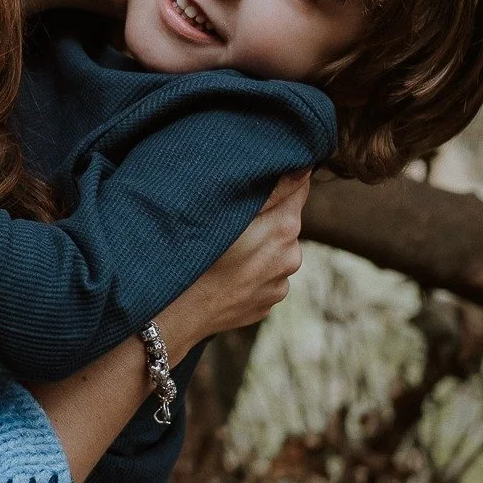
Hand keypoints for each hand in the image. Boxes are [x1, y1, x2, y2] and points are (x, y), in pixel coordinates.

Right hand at [161, 171, 308, 356]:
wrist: (178, 315)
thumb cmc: (195, 258)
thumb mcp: (228, 214)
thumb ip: (271, 190)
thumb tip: (304, 167)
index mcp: (285, 227)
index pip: (298, 188)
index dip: (281, 182)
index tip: (259, 186)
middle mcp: (292, 256)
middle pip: (285, 222)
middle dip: (265, 219)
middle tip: (230, 226)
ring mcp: (280, 284)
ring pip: (274, 252)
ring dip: (258, 248)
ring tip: (225, 255)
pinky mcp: (267, 304)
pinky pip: (264, 278)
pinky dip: (249, 273)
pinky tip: (225, 276)